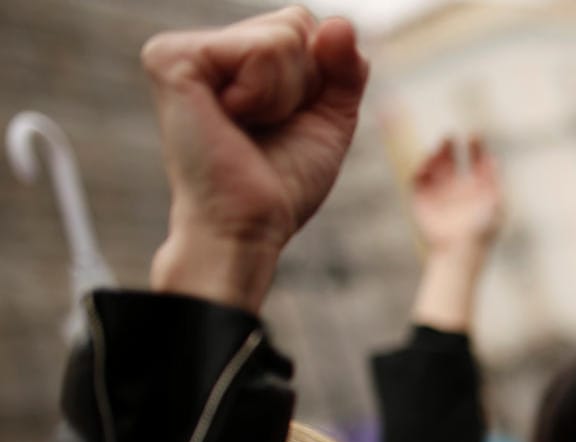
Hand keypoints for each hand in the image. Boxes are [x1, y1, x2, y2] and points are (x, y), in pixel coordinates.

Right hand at [143, 6, 368, 311]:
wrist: (247, 226)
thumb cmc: (281, 182)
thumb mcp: (330, 117)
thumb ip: (345, 67)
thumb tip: (339, 22)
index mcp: (231, 56)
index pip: (304, 25)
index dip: (317, 78)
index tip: (282, 121)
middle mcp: (201, 45)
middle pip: (296, 22)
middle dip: (304, 84)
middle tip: (265, 127)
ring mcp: (180, 48)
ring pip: (284, 34)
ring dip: (286, 94)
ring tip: (246, 126)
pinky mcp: (171, 58)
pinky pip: (262, 49)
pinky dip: (266, 94)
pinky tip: (231, 119)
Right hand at [410, 135, 502, 256]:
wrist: (460, 251)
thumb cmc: (482, 231)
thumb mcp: (494, 205)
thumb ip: (493, 182)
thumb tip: (494, 160)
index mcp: (476, 187)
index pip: (475, 160)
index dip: (476, 146)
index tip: (474, 135)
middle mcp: (457, 187)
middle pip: (452, 159)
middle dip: (450, 146)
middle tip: (450, 136)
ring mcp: (439, 193)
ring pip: (434, 166)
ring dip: (435, 155)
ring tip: (438, 149)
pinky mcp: (422, 200)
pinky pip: (418, 179)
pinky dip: (420, 170)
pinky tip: (426, 165)